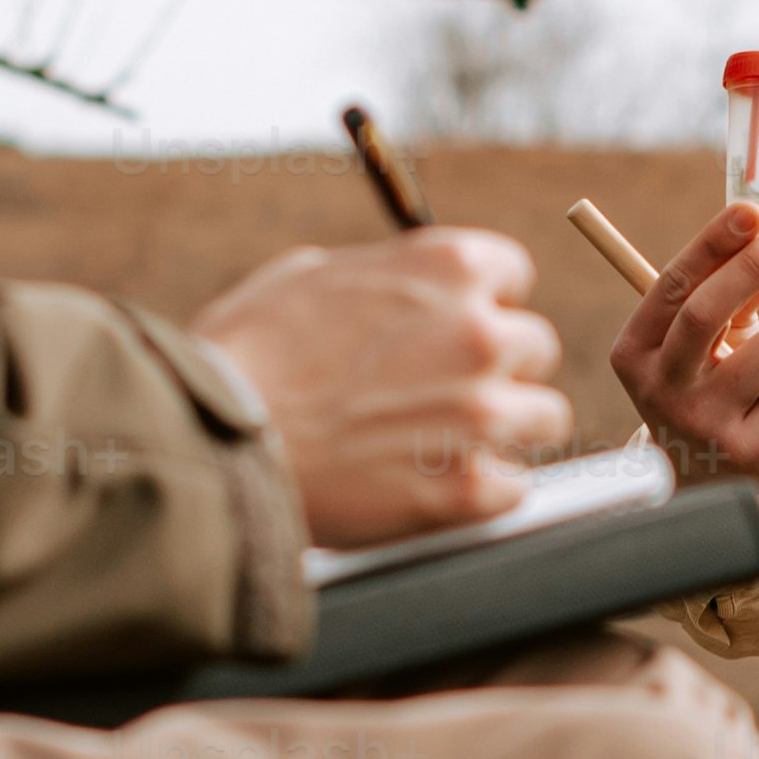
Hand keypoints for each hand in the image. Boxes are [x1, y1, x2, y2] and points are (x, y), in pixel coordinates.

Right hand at [193, 228, 573, 549]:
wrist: (213, 445)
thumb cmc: (244, 357)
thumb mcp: (306, 277)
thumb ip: (381, 276)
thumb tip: (403, 288)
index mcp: (444, 266)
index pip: (512, 274)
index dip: (483, 304)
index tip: (454, 329)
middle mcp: (477, 331)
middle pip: (535, 347)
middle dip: (498, 368)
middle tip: (443, 393)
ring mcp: (480, 411)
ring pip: (545, 417)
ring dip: (506, 431)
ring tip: (447, 444)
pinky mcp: (467, 488)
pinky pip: (516, 487)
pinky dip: (483, 492)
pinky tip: (436, 488)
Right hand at [605, 198, 758, 497]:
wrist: (704, 481)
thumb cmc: (705, 388)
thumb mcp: (706, 341)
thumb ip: (731, 294)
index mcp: (636, 353)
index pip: (672, 286)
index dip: (713, 243)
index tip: (751, 210)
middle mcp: (660, 390)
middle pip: (706, 312)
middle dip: (753, 264)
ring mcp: (702, 426)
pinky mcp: (748, 455)